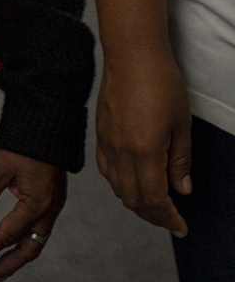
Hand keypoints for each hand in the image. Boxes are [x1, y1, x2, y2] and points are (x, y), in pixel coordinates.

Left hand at [0, 150, 66, 281]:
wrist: (49, 124)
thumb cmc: (24, 143)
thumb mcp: (0, 166)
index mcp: (38, 203)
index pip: (7, 235)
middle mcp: (49, 210)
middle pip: (27, 250)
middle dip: (4, 266)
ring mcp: (53, 207)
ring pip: (34, 244)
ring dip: (14, 259)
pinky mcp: (51, 202)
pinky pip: (37, 233)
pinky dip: (22, 244)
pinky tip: (9, 248)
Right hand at [96, 48, 191, 236]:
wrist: (132, 53)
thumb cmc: (161, 82)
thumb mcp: (181, 123)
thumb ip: (180, 160)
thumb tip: (182, 190)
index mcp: (145, 150)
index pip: (154, 199)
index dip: (168, 218)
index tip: (181, 227)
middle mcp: (121, 151)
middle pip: (133, 199)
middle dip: (153, 216)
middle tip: (171, 220)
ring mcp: (107, 141)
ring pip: (117, 187)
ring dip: (136, 202)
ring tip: (154, 203)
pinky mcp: (100, 132)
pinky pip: (106, 169)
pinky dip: (119, 183)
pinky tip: (132, 180)